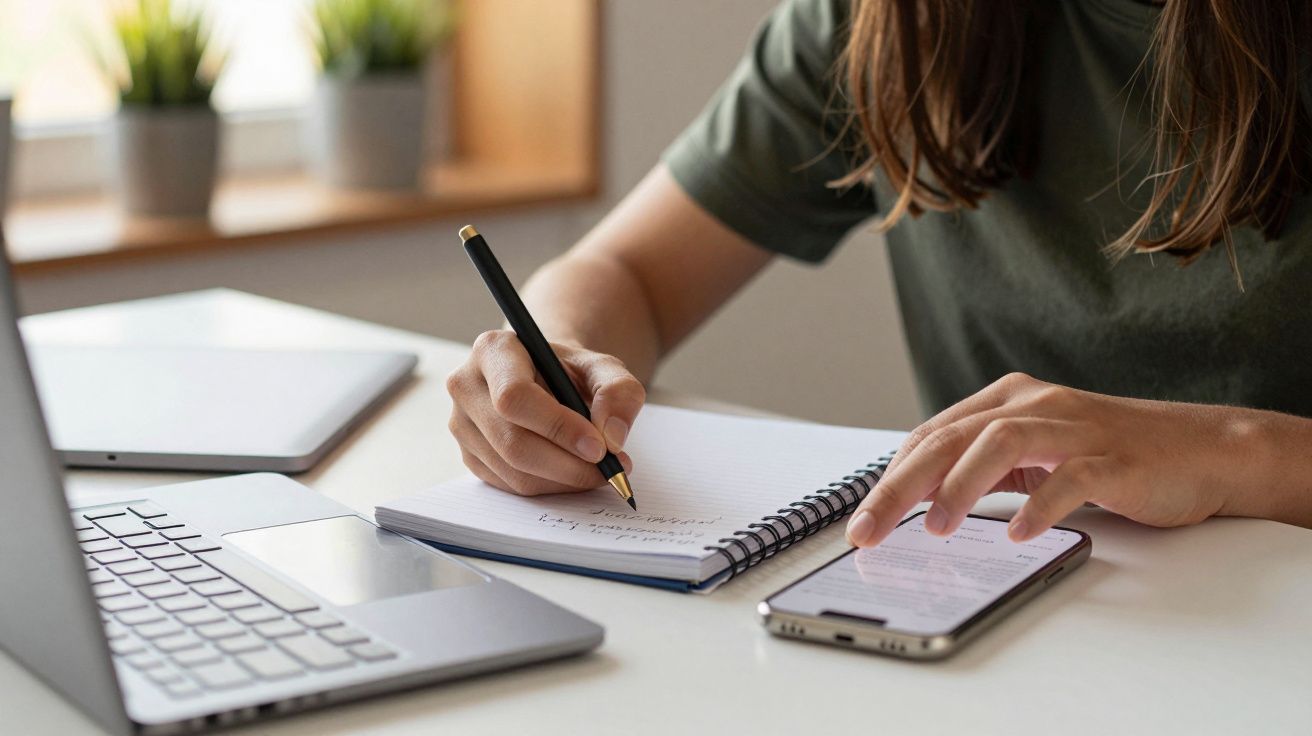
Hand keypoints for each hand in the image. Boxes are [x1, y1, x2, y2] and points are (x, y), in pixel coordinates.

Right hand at [446, 330, 644, 494]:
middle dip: (568, 465)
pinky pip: (510, 486)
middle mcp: (466, 386)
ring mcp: (462, 424)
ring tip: (598, 470)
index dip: (558, 427)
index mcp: (493, 350)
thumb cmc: (570, 371)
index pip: (514, 396)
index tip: (599, 447)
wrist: (547, 379)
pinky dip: (550, 487)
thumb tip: (612, 437)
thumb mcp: (603, 367)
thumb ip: (618, 391)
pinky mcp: (469, 456)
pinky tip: (573, 473)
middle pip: (512, 442)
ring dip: (564, 480)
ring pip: (513, 471)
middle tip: (609, 469)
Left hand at [845, 372, 1289, 547]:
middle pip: (952, 437)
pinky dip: (1039, 504)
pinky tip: (1017, 532)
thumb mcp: (1034, 456)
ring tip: (934, 527)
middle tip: (869, 529)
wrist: (1201, 449)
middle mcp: (1035, 404)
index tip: (862, 517)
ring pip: (1001, 442)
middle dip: (901, 485)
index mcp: (1008, 400)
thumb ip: (983, 468)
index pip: (932, 434)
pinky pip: (1070, 477)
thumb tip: (918, 500)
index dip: (891, 475)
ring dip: (960, 485)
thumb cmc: (1111, 455)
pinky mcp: (1114, 457)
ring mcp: (1075, 428)